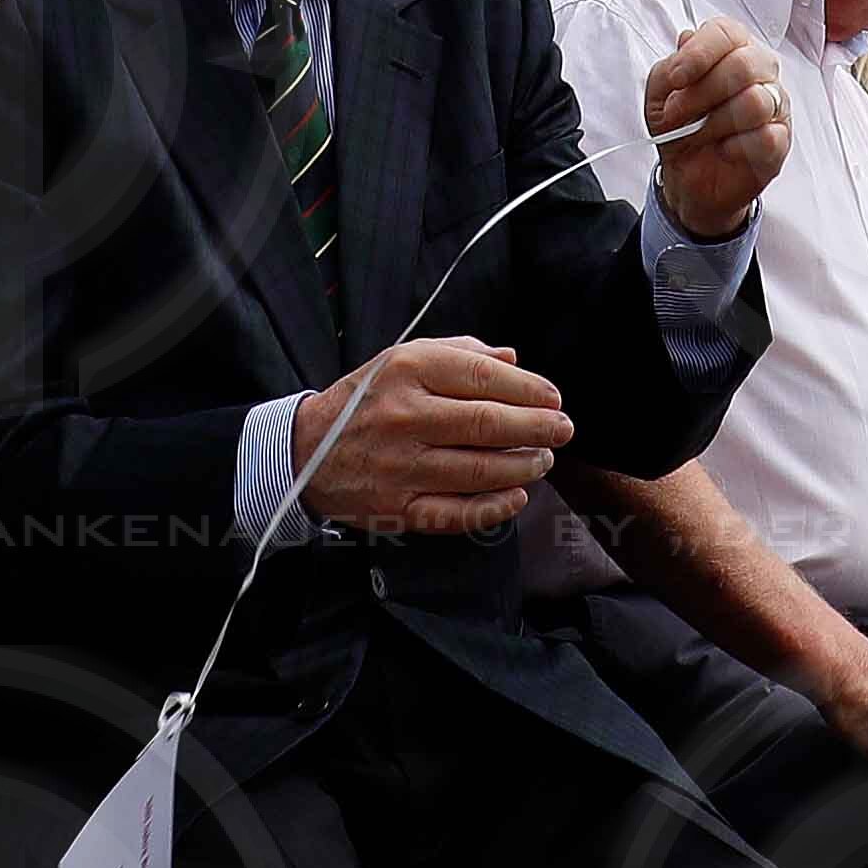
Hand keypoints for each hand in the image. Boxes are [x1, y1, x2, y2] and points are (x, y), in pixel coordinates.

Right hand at [283, 335, 575, 536]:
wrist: (304, 451)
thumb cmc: (365, 401)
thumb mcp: (402, 359)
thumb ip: (459, 354)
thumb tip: (513, 359)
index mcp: (407, 370)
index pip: (482, 377)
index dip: (528, 389)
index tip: (554, 398)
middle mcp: (404, 415)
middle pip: (487, 424)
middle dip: (537, 428)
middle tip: (563, 430)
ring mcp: (400, 465)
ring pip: (479, 469)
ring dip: (523, 465)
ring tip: (542, 459)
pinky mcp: (398, 507)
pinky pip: (456, 513)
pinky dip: (493, 508)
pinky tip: (517, 496)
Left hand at [640, 16, 788, 237]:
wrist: (688, 176)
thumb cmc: (679, 127)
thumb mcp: (659, 94)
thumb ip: (670, 66)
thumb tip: (686, 40)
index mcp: (730, 50)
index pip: (726, 33)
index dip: (699, 53)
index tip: (676, 78)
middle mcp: (758, 72)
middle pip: (744, 64)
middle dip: (702, 93)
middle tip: (677, 112)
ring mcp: (774, 105)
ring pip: (756, 101)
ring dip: (715, 122)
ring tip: (699, 133)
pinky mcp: (780, 140)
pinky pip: (766, 137)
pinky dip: (735, 146)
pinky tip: (723, 149)